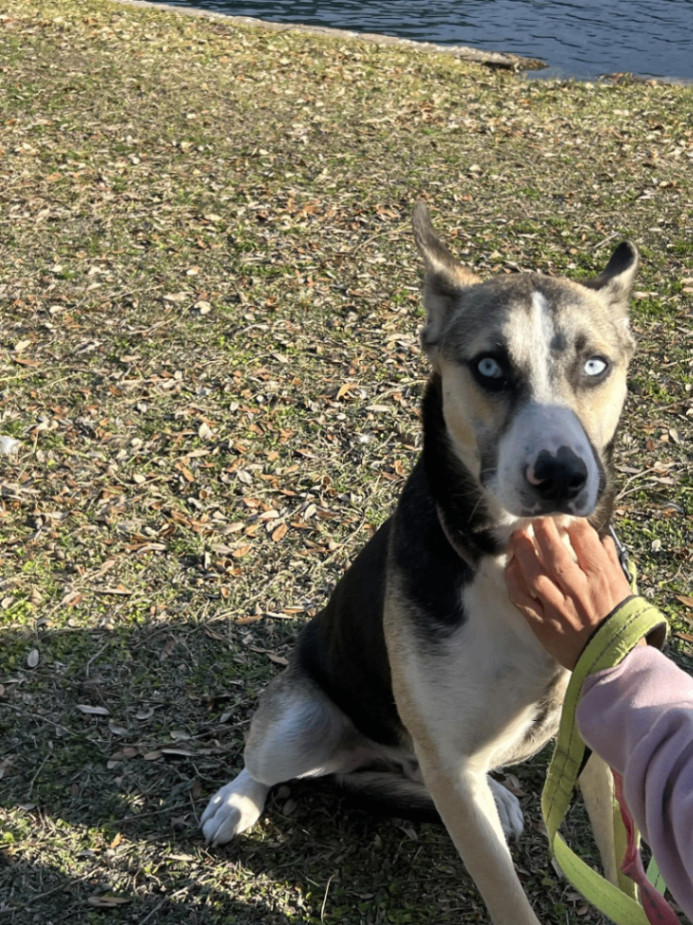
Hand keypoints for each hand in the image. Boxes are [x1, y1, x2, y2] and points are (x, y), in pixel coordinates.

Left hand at [505, 518, 635, 669]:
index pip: (585, 542)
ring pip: (534, 574)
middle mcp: (578, 591)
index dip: (573, 525)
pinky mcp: (542, 624)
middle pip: (554, 555)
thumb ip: (609, 562)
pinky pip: (521, 599)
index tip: (565, 518)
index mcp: (601, 579)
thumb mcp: (623, 588)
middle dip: (543, 532)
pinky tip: (511, 566)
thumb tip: (601, 539)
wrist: (614, 661)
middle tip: (535, 520)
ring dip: (522, 552)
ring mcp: (558, 609)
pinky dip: (513, 580)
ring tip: (517, 537)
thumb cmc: (621, 622)